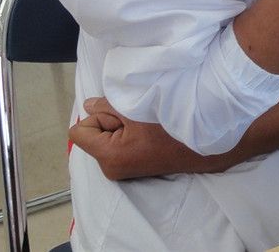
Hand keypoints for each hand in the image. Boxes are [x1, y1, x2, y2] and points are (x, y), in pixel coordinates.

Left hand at [69, 98, 232, 179]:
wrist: (199, 146)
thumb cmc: (169, 127)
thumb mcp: (135, 109)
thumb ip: (105, 106)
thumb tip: (87, 106)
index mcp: (108, 156)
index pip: (79, 131)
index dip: (97, 117)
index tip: (121, 116)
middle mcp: (109, 169)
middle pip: (92, 135)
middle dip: (109, 123)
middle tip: (136, 122)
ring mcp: (119, 172)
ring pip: (104, 140)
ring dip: (118, 129)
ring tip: (143, 129)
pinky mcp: (128, 169)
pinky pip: (114, 146)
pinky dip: (125, 138)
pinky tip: (145, 137)